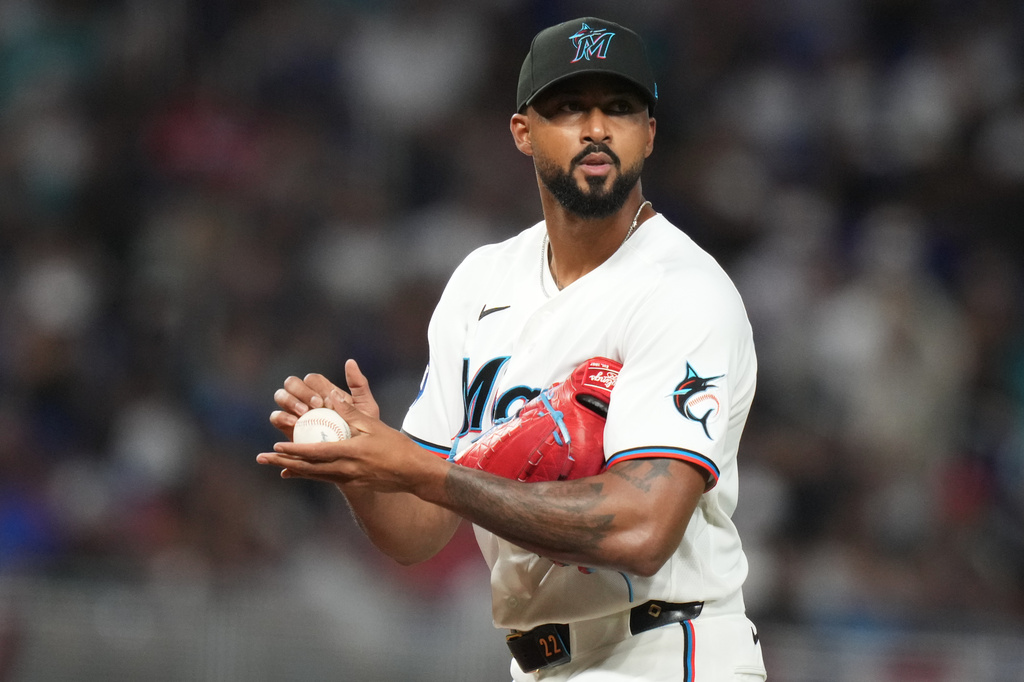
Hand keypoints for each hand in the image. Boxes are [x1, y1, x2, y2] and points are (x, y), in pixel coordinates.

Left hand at [258, 398, 446, 494]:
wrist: (413, 473)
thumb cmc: (396, 447)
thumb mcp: (373, 425)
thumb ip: (350, 413)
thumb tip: (329, 397)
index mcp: (349, 453)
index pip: (315, 452)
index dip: (294, 450)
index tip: (276, 446)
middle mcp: (345, 469)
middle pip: (308, 468)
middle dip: (284, 462)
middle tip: (262, 459)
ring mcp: (348, 478)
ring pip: (314, 475)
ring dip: (293, 469)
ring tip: (276, 466)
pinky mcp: (352, 482)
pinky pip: (325, 478)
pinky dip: (309, 475)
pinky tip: (298, 473)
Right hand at [269, 359, 379, 439]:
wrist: (352, 455)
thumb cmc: (362, 430)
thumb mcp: (365, 407)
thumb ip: (359, 385)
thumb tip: (350, 361)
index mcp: (323, 390)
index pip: (312, 379)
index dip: (316, 387)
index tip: (326, 402)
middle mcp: (305, 397)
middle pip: (292, 383)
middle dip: (301, 391)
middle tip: (314, 406)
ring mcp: (294, 411)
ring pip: (281, 396)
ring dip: (289, 401)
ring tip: (303, 414)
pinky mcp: (287, 427)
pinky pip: (276, 417)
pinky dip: (282, 418)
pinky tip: (293, 424)